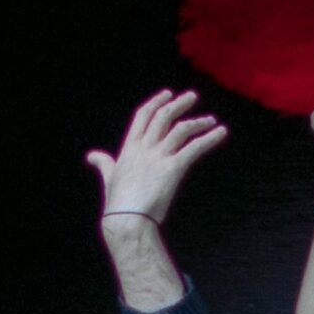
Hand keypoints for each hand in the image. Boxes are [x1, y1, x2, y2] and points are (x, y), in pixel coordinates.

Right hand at [87, 89, 228, 226]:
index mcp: (129, 148)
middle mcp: (144, 148)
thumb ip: (104, 163)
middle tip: (193, 97)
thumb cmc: (118, 202)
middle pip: (163, 117)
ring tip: (211, 120)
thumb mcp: (109, 177)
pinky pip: (194, 148)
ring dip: (198, 122)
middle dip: (179, 104)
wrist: (127, 219)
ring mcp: (159, 157)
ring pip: (181, 129)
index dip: (156, 103)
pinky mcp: (173, 168)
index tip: (167, 94)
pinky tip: (221, 132)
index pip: (143, 116)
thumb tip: (92, 155)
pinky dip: (209, 138)